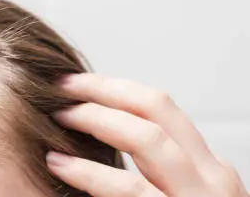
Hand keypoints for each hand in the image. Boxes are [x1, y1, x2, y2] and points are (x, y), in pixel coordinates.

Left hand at [46, 73, 248, 195]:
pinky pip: (131, 191)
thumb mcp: (178, 195)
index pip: (159, 107)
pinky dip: (90, 173)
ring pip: (148, 140)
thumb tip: (96, 130)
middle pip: (155, 108)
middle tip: (59, 87)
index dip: (113, 87)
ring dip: (95, 120)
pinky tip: (59, 163)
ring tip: (56, 118)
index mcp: (208, 167)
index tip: (74, 83)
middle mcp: (212, 178)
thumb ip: (154, 170)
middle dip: (102, 90)